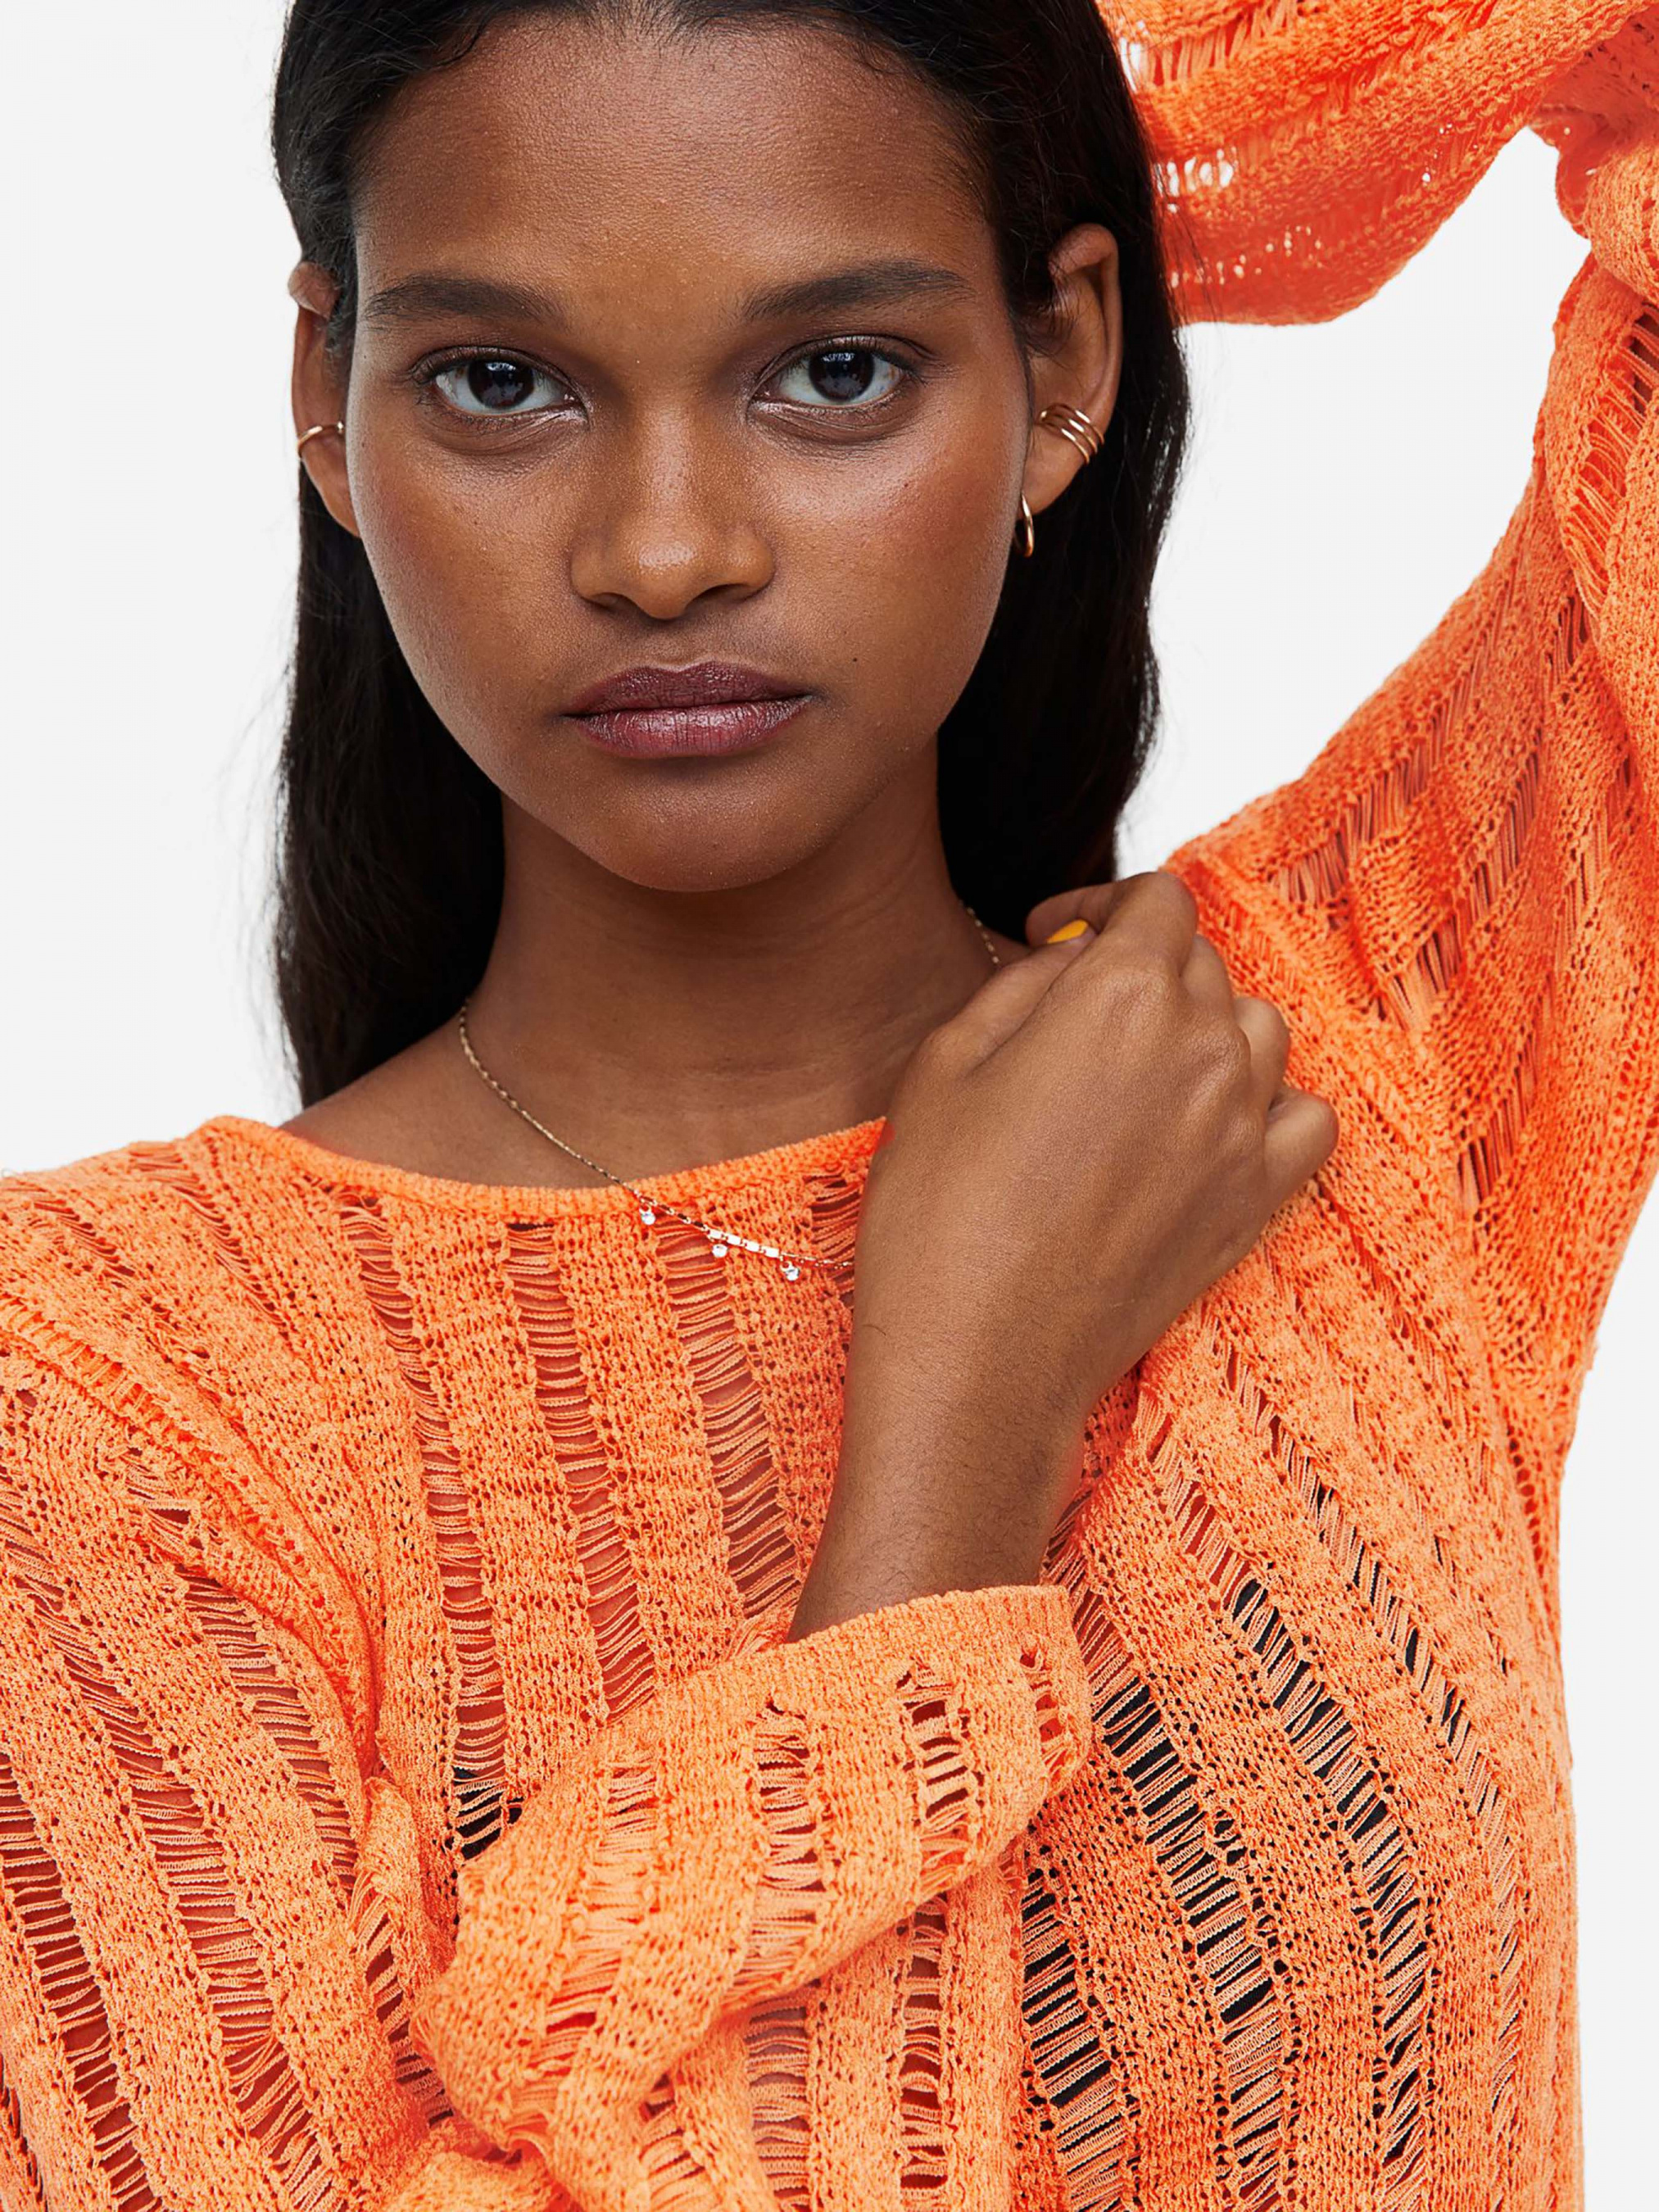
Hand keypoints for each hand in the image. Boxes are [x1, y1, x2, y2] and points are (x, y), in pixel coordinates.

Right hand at [788, 872, 1336, 1636]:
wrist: (979, 1360)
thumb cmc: (940, 1218)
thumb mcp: (943, 1061)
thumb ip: (1023, 983)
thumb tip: (1074, 958)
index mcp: (1121, 993)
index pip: (1155, 899)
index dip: (1102, 903)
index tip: (1059, 934)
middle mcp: (1202, 1046)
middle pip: (1201, 963)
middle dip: (1140, 970)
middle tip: (1074, 1017)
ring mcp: (1242, 1125)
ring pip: (1259, 1028)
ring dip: (1207, 1029)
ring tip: (1139, 1070)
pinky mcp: (1258, 1197)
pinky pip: (1306, 1116)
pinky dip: (1270, 1103)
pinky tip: (1209, 1124)